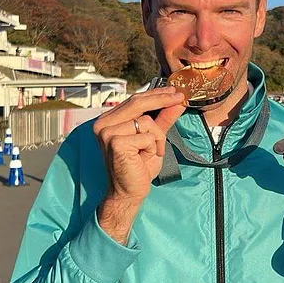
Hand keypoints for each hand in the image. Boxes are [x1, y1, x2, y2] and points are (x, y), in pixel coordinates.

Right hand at [93, 87, 185, 242]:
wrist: (129, 192)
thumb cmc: (139, 167)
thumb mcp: (154, 138)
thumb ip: (163, 119)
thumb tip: (176, 101)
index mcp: (109, 120)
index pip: (134, 100)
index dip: (155, 94)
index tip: (173, 90)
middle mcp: (103, 124)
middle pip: (138, 103)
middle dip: (162, 100)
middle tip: (180, 98)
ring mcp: (107, 132)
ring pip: (146, 121)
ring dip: (156, 138)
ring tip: (149, 152)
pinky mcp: (116, 142)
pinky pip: (146, 136)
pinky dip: (152, 147)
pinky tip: (143, 158)